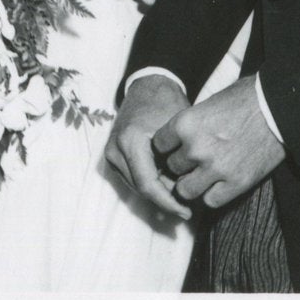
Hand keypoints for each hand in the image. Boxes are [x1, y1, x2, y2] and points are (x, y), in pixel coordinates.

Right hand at [104, 75, 191, 219]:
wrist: (147, 87)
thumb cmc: (167, 103)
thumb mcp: (178, 131)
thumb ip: (178, 162)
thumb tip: (184, 193)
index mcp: (130, 140)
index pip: (148, 184)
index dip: (168, 202)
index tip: (186, 212)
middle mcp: (115, 149)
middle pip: (141, 189)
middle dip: (164, 201)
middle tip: (188, 209)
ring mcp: (111, 154)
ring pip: (136, 186)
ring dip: (157, 194)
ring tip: (181, 199)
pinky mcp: (112, 156)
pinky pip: (132, 178)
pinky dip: (150, 185)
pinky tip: (168, 188)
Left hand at [153, 76, 285, 209]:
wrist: (280, 107)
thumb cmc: (246, 98)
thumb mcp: (210, 103)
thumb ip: (192, 124)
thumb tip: (180, 138)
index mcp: (186, 123)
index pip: (159, 145)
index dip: (167, 146)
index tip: (175, 147)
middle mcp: (196, 148)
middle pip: (172, 167)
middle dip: (181, 164)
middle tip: (194, 161)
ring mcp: (215, 168)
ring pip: (185, 190)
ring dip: (192, 184)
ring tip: (202, 176)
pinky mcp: (236, 183)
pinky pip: (210, 200)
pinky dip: (212, 194)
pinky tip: (220, 183)